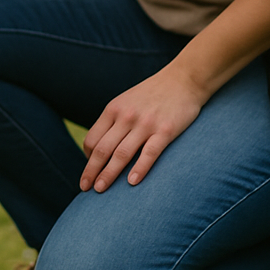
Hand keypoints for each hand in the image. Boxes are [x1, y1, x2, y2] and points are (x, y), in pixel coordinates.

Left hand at [81, 65, 205, 190]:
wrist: (183, 79)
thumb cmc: (153, 94)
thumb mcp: (126, 101)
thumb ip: (114, 121)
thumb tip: (100, 146)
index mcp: (113, 109)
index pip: (92, 138)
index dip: (87, 158)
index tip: (88, 172)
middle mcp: (126, 116)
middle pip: (102, 149)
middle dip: (91, 171)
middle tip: (85, 188)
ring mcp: (145, 124)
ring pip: (121, 154)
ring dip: (108, 174)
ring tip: (100, 190)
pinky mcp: (165, 131)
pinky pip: (149, 153)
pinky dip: (139, 169)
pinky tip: (132, 183)